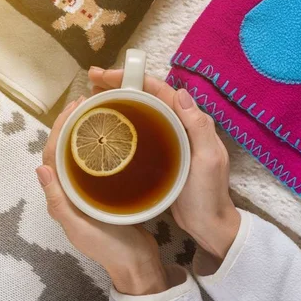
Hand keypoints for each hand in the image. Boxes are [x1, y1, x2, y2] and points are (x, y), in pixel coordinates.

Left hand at [38, 97, 168, 295]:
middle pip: (65, 150)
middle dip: (71, 124)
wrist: (137, 264)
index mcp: (61, 198)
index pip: (52, 155)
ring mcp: (89, 191)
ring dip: (85, 132)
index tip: (74, 107)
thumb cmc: (109, 248)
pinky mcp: (106, 191)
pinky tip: (115, 136)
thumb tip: (39, 169)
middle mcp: (71, 191)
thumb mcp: (80, 228)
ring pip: (81, 154)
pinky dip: (102, 146)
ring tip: (98, 111)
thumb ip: (59, 202)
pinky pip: (99, 163)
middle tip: (87, 102)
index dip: (59, 128)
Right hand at [89, 67, 240, 259]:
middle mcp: (179, 125)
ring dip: (117, 101)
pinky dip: (121, 123)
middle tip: (91, 82)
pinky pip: (138, 131)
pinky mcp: (158, 155)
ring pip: (140, 112)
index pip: (158, 90)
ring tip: (91, 98)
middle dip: (119, 85)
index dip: (132, 78)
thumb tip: (181, 92)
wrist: (208, 224)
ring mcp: (167, 140)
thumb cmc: (209, 194)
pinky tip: (105, 127)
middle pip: (146, 96)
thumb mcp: (208, 159)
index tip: (104, 76)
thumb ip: (199, 127)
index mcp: (190, 121)